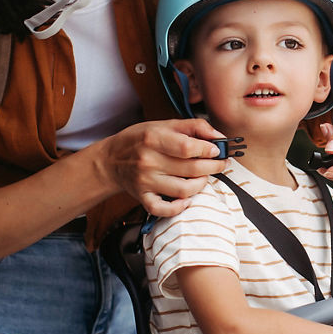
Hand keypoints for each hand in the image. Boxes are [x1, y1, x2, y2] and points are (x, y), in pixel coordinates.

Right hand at [98, 118, 228, 216]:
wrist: (111, 160)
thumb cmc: (139, 140)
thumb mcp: (163, 124)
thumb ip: (193, 127)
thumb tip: (219, 136)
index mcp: (153, 138)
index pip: (188, 147)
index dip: (208, 150)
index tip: (217, 150)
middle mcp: (148, 161)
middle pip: (190, 169)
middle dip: (213, 167)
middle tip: (221, 164)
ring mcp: (145, 182)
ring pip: (183, 190)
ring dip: (201, 185)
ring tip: (204, 177)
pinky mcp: (143, 197)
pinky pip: (164, 209)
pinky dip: (179, 207)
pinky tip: (186, 199)